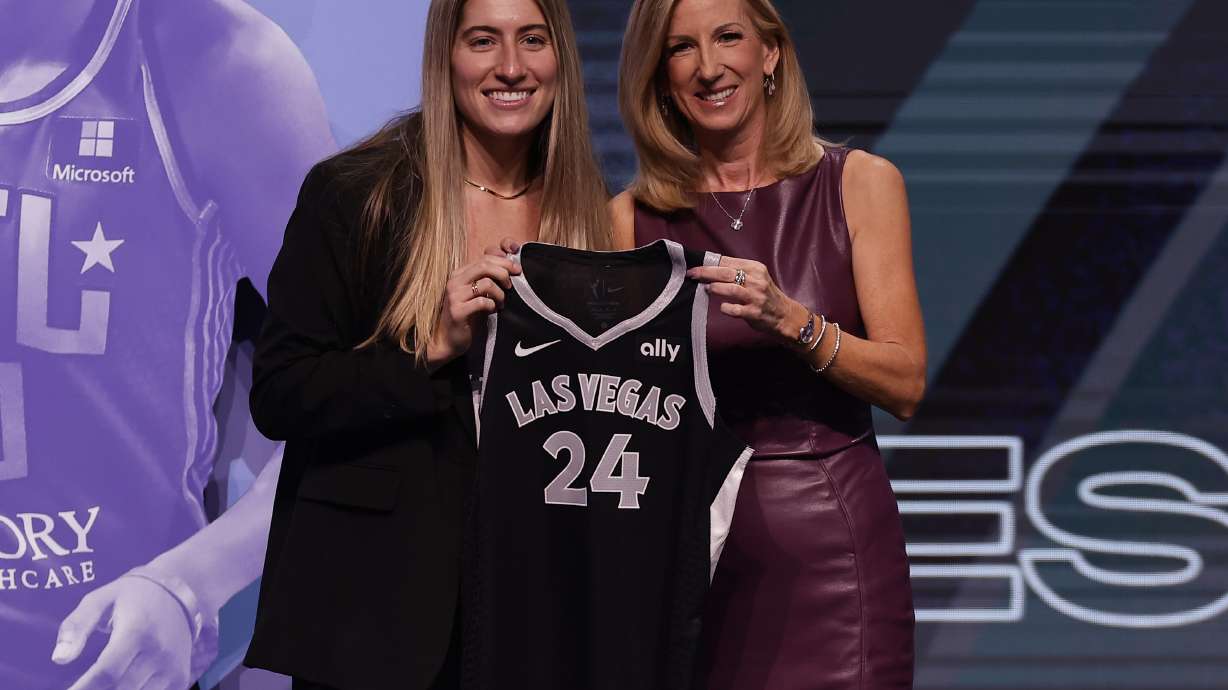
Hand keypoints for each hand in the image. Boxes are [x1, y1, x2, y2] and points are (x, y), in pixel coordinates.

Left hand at [54, 576, 192, 689]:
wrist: (178, 592)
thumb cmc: (130, 598)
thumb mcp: (99, 600)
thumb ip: (76, 627)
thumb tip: (59, 659)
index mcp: (137, 631)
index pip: (107, 672)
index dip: (83, 689)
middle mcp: (159, 653)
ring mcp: (172, 668)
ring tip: (96, 687)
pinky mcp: (179, 678)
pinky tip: (119, 686)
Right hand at [427, 242, 522, 366]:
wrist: (449, 339)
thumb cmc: (467, 315)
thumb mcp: (477, 293)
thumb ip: (487, 279)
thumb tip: (510, 267)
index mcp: (459, 274)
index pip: (484, 258)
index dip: (504, 261)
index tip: (517, 269)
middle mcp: (455, 281)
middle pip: (485, 265)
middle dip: (504, 272)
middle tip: (512, 285)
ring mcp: (454, 296)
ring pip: (486, 283)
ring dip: (499, 294)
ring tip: (501, 303)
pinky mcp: (457, 311)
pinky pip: (482, 302)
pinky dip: (492, 305)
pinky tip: (493, 311)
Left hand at [687, 256, 806, 345]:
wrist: (784, 314)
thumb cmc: (765, 295)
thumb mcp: (756, 277)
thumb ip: (738, 271)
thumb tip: (710, 267)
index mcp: (755, 268)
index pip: (727, 261)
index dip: (709, 263)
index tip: (695, 266)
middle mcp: (756, 280)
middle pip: (725, 273)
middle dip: (706, 273)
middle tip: (692, 275)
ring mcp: (755, 296)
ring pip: (730, 288)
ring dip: (715, 288)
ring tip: (707, 289)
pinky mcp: (754, 312)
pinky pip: (734, 309)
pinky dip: (725, 308)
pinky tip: (722, 307)